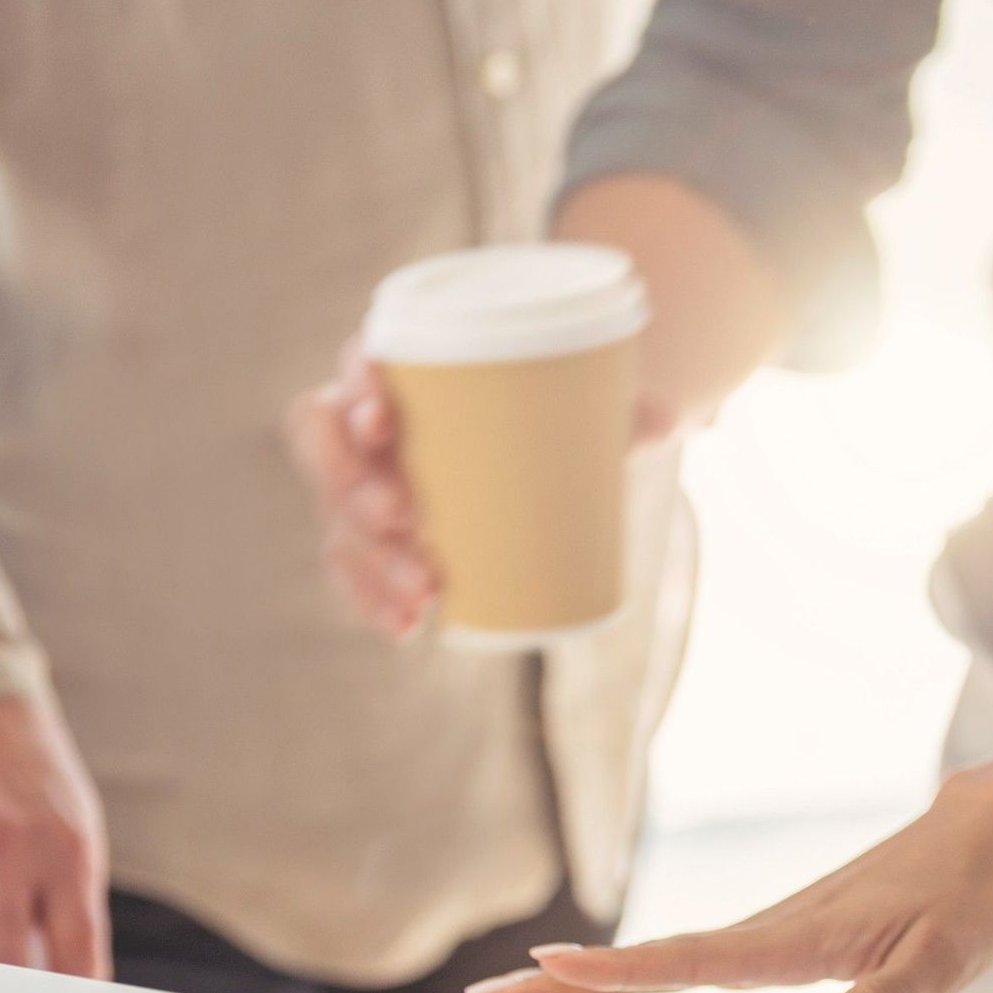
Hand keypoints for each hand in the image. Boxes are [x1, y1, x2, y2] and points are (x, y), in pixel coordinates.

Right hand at [289, 342, 678, 640]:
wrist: (551, 446)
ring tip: (421, 592)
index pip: (359, 364)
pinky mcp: (377, 538)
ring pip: (336, 516)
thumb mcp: (597, 398)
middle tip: (405, 520)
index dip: (356, 391)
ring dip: (367, 559)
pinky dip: (373, 600)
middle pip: (326, 445)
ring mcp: (366, 482)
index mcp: (407, 366)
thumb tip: (665, 420)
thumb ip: (626, 405)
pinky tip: (404, 628)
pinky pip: (354, 569)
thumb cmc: (559, 405)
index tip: (385, 423)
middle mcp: (369, 422)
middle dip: (352, 487)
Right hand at [466, 768, 992, 992]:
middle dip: (570, 980)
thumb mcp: (950, 958)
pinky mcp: (778, 937)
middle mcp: (770, 932)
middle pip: (654, 962)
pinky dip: (635, 975)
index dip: (622, 969)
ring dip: (588, 980)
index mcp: (800, 939)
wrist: (981, 837)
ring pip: (664, 961)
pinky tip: (603, 992)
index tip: (553, 967)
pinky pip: (689, 960)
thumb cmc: (970, 900)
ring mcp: (768, 932)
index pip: (695, 960)